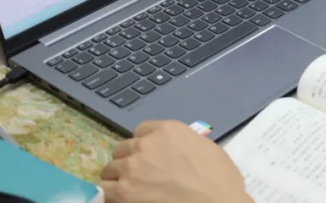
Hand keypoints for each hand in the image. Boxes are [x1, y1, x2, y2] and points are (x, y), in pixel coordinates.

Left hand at [100, 121, 251, 202]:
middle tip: (141, 176)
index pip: (142, 130)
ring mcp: (132, 168)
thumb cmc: (220, 181)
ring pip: (110, 169)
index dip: (144, 145)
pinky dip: (112, 194)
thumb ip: (182, 144)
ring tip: (130, 190)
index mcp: (168, 130)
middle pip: (123, 148)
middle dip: (130, 160)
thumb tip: (173, 153)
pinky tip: (124, 199)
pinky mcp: (123, 192)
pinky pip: (105, 190)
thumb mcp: (205, 148)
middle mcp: (146, 144)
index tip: (149, 157)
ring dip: (119, 177)